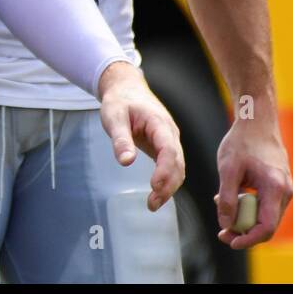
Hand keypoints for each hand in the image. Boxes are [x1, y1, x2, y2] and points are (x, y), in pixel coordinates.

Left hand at [97, 62, 185, 211]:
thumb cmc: (120, 101)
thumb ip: (121, 139)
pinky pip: (171, 166)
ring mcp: (170, 141)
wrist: (126, 89)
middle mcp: (170, 134)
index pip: (168, 150)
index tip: (154, 187)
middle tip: (152, 204)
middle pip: (177, 163)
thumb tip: (125, 162)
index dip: (164, 170)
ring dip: (169, 187)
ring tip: (153, 204)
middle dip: (168, 185)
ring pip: (178, 168)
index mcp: (160, 124)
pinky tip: (157, 194)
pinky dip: (167, 181)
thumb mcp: (114, 116)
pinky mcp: (164, 147)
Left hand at [213, 115, 292, 248]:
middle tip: (222, 232)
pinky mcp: (280, 186)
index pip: (266, 226)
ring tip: (221, 210)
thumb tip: (226, 224)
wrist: (256, 122)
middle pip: (267, 225)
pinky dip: (250, 207)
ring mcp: (285, 189)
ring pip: (266, 216)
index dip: (249, 239)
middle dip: (245, 232)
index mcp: (275, 188)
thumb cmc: (241, 142)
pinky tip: (231, 199)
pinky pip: (266, 205)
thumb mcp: (228, 169)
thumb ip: (227, 198)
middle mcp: (285, 192)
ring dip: (245, 219)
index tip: (230, 242)